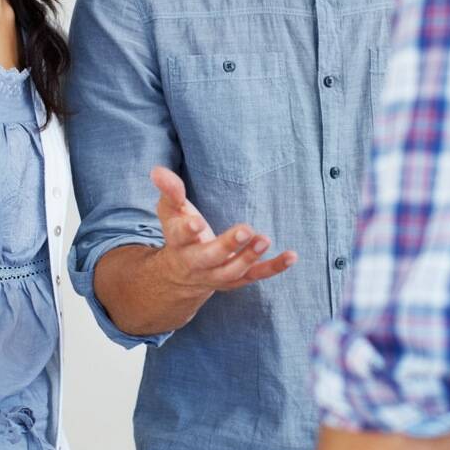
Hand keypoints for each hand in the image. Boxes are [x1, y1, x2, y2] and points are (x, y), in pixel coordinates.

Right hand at [150, 164, 296, 296]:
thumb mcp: (170, 211)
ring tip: (265, 239)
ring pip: (233, 270)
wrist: (182, 275)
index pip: (181, 237)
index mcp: (179, 243)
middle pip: (211, 257)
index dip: (188, 230)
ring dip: (250, 257)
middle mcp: (197, 263)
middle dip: (228, 245)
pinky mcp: (237, 278)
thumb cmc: (179, 233)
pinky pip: (256, 275)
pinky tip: (292, 256)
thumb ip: (168, 190)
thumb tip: (157, 171)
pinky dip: (274, 267)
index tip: (197, 223)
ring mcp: (218, 274)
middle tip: (246, 229)